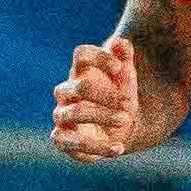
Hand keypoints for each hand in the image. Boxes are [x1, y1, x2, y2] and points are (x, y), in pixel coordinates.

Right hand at [49, 37, 143, 159]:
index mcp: (80, 71)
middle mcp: (67, 92)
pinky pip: (72, 144)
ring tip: (126, 120)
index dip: (98, 58)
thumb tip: (122, 43)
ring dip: (101, 117)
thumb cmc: (119, 95)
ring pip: (72, 114)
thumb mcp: (126, 77)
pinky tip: (118, 148)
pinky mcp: (63, 140)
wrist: (121, 126)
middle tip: (128, 104)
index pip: (81, 55)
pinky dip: (96, 147)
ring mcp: (63, 116)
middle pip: (78, 87)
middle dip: (104, 94)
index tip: (119, 67)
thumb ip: (124, 57)